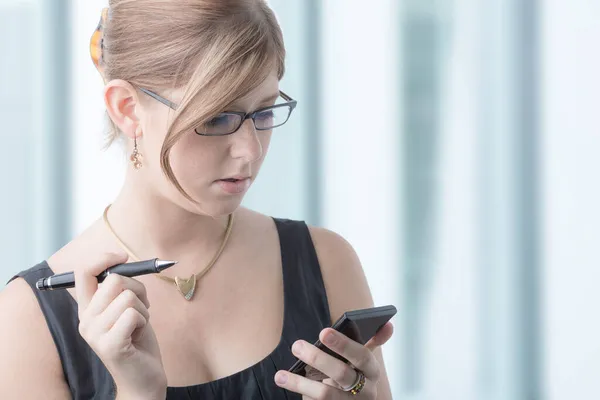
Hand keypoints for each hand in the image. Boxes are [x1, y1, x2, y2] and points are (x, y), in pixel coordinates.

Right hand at [75, 252, 166, 399]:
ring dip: (143, 308)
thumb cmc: (138, 340)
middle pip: (114, 280)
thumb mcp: (127, 308)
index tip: (122, 256)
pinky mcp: (109, 345)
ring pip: (128, 297)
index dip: (104, 258)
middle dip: (137, 289)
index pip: (83, 272)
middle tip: (141, 307)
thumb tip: (122, 260)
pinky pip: (134, 314)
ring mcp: (95, 333)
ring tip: (139, 325)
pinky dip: (145, 320)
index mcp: (87, 309)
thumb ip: (120, 288)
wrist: (143, 379)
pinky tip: (139, 335)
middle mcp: (85, 320)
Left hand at [274, 322, 393, 398]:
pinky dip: (301, 392)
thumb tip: (388, 324)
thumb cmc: (356, 377)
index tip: (323, 331)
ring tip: (280, 374)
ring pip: (325, 394)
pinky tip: (286, 382)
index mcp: (372, 372)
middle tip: (296, 345)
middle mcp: (365, 390)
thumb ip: (372, 342)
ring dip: (300, 383)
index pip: (361, 356)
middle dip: (317, 358)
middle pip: (341, 373)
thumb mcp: (364, 362)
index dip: (343, 344)